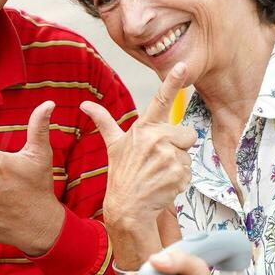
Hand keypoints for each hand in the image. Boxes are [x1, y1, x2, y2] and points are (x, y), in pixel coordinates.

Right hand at [80, 63, 195, 255]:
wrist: (127, 208)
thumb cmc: (123, 176)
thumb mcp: (113, 146)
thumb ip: (104, 122)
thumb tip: (84, 104)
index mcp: (143, 129)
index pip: (160, 101)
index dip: (173, 82)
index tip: (183, 66)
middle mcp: (155, 138)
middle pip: (186, 133)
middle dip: (179, 147)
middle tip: (159, 162)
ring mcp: (167, 155)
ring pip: (188, 154)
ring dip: (178, 166)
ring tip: (158, 175)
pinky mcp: (176, 171)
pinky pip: (189, 171)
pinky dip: (180, 180)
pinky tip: (163, 185)